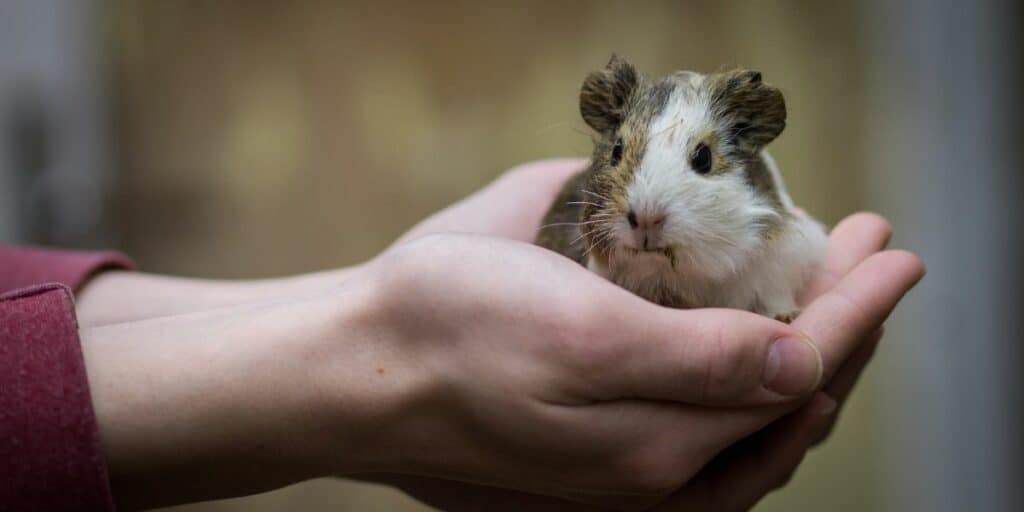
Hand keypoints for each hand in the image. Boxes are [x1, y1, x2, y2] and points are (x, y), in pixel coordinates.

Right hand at [351, 211, 918, 510]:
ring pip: (756, 421)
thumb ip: (699, 364)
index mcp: (662, 445)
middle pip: (791, 403)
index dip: (858, 308)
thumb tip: (804, 365)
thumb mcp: (579, 336)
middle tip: (872, 251)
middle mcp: (658, 471)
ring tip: (833, 295)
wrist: (359, 370)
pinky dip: (751, 383)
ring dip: (808, 352)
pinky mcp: (601, 452)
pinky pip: (709, 428)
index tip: (893, 250)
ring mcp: (630, 468)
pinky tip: (754, 346)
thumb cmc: (454, 334)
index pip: (800, 375)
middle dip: (845, 324)